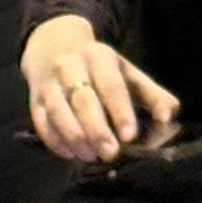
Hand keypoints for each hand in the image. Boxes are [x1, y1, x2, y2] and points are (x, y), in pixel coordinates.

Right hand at [24, 13, 180, 165]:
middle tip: (110, 154)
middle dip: (97, 130)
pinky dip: (54, 140)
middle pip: (82, 100)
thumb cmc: (100, 68)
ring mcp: (49, 82)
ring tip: (90, 156)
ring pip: (57, 111)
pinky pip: (40, 120)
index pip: (110, 85)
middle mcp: (70, 66)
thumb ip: (153, 95)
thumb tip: (168, 117)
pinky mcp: (34, 98)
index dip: (120, 111)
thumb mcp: (128, 74)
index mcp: (99, 57)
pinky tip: (70, 153)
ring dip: (74, 137)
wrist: (55, 46)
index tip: (129, 136)